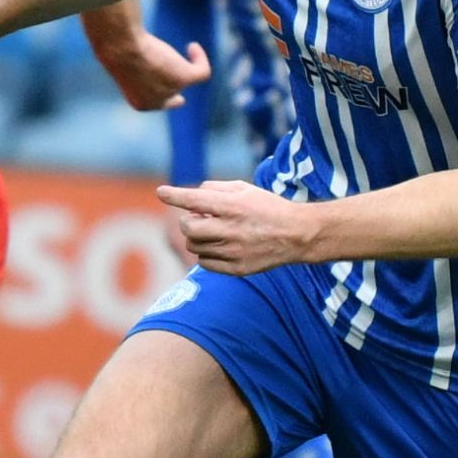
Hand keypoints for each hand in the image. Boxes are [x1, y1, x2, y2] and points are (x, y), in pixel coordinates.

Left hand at [92, 30, 210, 112]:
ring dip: (182, 63)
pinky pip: (202, 71)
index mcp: (139, 102)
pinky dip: (200, 59)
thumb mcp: (123, 63)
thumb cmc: (116, 50)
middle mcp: (157, 102)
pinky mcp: (184, 78)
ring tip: (184, 48)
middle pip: (172, 94)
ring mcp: (171, 90)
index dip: (166, 99)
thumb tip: (139, 57)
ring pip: (186, 77)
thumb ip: (133, 67)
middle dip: (177, 94)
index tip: (178, 98)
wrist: (121, 49)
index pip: (157, 104)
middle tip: (181, 97)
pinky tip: (192, 47)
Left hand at [157, 180, 312, 275]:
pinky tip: (220, 246)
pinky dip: (206, 254)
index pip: (195, 199)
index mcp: (234, 206)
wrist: (296, 235)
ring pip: (194, 246)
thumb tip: (193, 195)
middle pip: (189, 227)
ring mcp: (233, 251)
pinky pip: (204, 263)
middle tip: (200, 218)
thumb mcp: (245, 189)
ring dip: (197, 238)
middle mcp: (231, 229)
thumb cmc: (268, 208)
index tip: (161, 192)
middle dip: (188, 221)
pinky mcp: (236, 268)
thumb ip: (216, 189)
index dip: (175, 195)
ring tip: (214, 232)